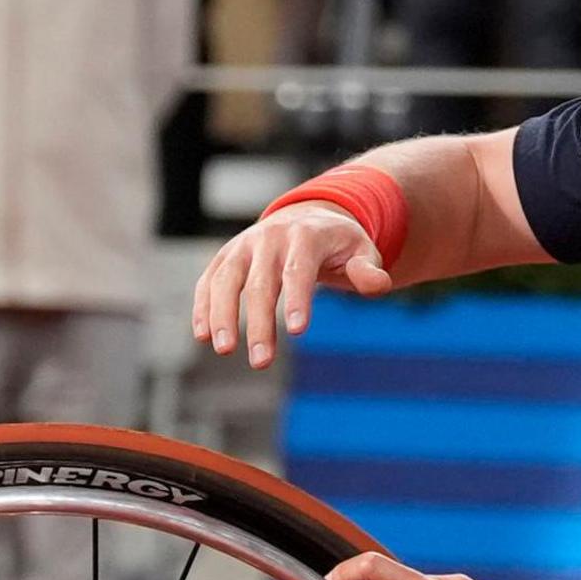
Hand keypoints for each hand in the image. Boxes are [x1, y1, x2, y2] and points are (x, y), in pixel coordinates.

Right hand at [191, 201, 394, 369]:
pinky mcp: (226, 256)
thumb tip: (377, 285)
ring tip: (224, 350)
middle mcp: (270, 237)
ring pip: (226, 280)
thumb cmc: (337, 245)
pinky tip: (203, 335)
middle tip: (261, 362)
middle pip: (260, 283)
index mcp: (306, 235)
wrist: (306, 217)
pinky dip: (203, 306)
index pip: (299, 270)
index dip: (297, 300)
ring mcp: (244, 246)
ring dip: (222, 316)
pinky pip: (209, 280)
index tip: (297, 332)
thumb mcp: (362, 251)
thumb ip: (368, 269)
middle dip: (259, 324)